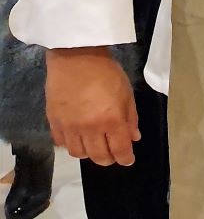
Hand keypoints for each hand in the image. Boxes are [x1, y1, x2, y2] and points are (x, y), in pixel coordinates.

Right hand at [45, 47, 139, 165]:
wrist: (76, 57)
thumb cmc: (106, 72)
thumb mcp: (126, 93)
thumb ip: (130, 118)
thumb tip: (134, 138)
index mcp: (111, 120)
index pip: (119, 150)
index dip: (125, 159)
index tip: (128, 160)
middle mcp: (90, 128)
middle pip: (98, 156)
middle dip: (109, 159)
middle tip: (113, 154)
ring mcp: (69, 127)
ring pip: (79, 154)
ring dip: (89, 153)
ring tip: (95, 145)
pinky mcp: (53, 122)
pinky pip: (62, 144)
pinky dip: (71, 145)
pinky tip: (78, 138)